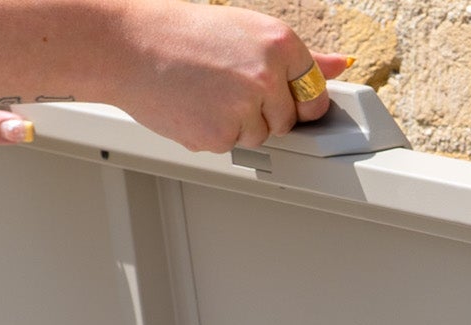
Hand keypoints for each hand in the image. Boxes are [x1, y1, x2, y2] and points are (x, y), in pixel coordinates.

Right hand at [97, 1, 349, 152]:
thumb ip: (298, 57)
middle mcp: (267, 76)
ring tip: (207, 93)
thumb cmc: (182, 34)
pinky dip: (213, 134)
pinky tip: (194, 107)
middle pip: (286, 121)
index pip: (313, 91)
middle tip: (227, 87)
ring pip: (257, 137)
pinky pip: (230, 147)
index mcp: (279, 43)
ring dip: (237, 124)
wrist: (131, 47)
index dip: (296, 98)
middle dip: (264, 112)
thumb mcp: (246, 31)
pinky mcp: (221, 136)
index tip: (281, 96)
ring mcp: (245, 109)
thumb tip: (339, 66)